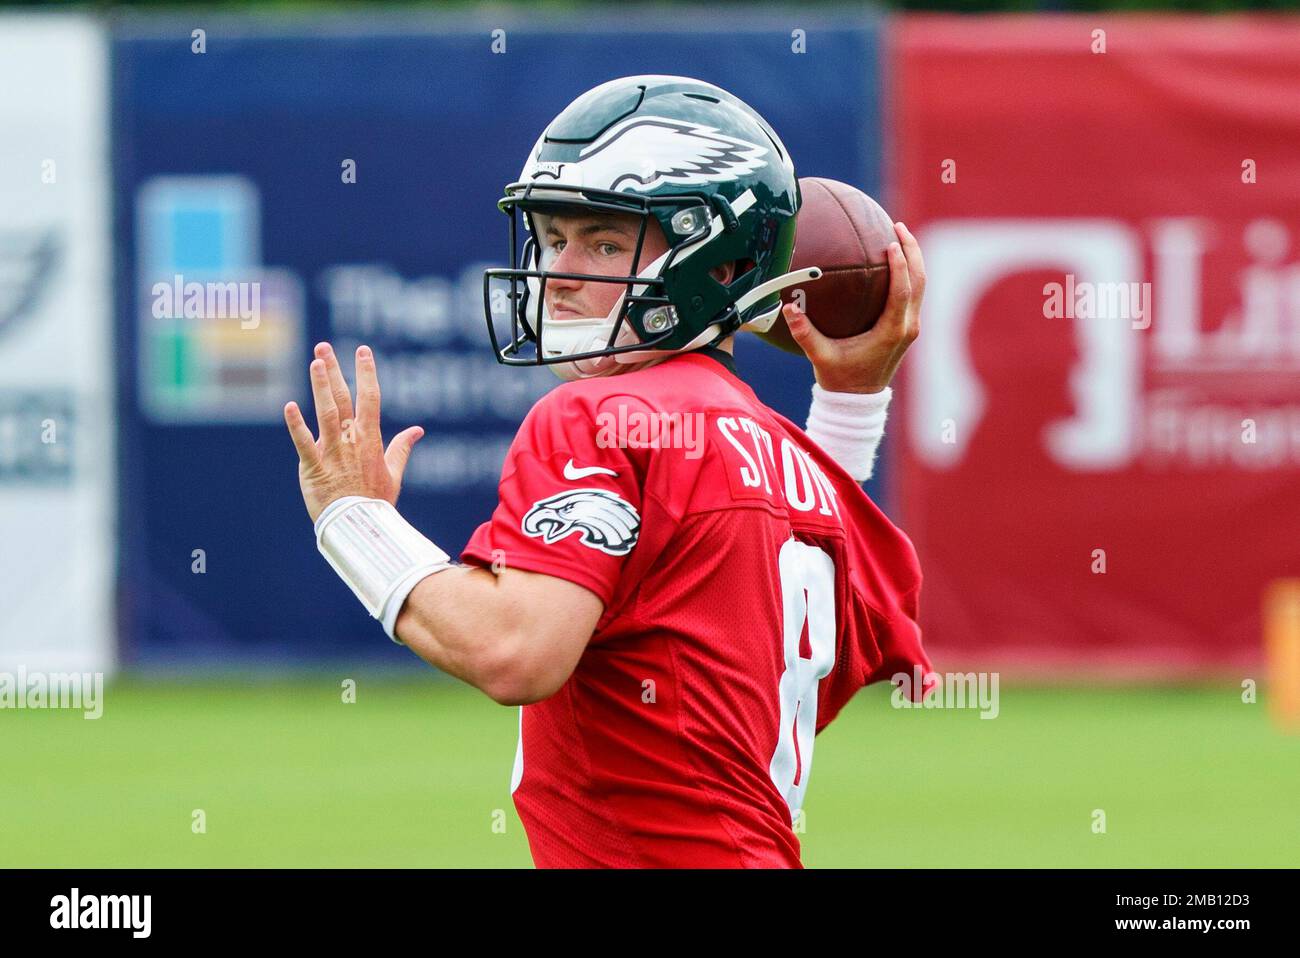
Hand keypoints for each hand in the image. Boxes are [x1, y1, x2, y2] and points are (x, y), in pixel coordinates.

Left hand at [283, 342, 424, 522]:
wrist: (359, 527)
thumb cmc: (376, 502)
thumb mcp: (394, 474)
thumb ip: (402, 448)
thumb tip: (418, 430)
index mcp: (371, 439)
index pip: (370, 398)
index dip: (367, 373)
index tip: (362, 352)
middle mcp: (351, 440)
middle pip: (344, 398)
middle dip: (334, 371)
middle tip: (323, 346)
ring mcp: (332, 452)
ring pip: (326, 413)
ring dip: (320, 387)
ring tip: (315, 363)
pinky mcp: (313, 467)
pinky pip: (303, 443)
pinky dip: (296, 425)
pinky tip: (289, 406)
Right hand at [783, 221, 924, 393]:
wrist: (857, 400)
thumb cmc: (839, 378)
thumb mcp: (820, 356)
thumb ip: (804, 333)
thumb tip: (788, 307)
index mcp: (891, 332)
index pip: (902, 291)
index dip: (900, 265)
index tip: (890, 243)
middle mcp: (907, 327)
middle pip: (920, 281)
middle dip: (912, 251)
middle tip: (897, 226)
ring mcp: (910, 327)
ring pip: (920, 286)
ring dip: (913, 259)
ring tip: (899, 235)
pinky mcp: (907, 328)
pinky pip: (913, 293)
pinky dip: (907, 273)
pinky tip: (893, 258)